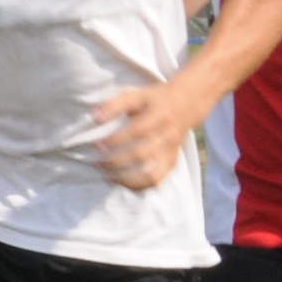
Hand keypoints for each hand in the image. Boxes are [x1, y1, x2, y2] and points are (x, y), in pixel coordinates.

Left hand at [85, 80, 203, 193]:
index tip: (98, 144)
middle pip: (142, 154)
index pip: (138, 131)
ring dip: (127, 178)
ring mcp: (171, 152)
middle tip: (97, 162)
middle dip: (116, 161)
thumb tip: (95, 118)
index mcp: (160, 116)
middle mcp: (168, 136)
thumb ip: (115, 104)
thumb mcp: (137, 95)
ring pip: (152, 173)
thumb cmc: (155, 100)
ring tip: (107, 176)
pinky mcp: (172, 162)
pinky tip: (122, 182)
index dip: (117, 140)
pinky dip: (139, 186)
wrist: (186, 105)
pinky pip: (157, 180)